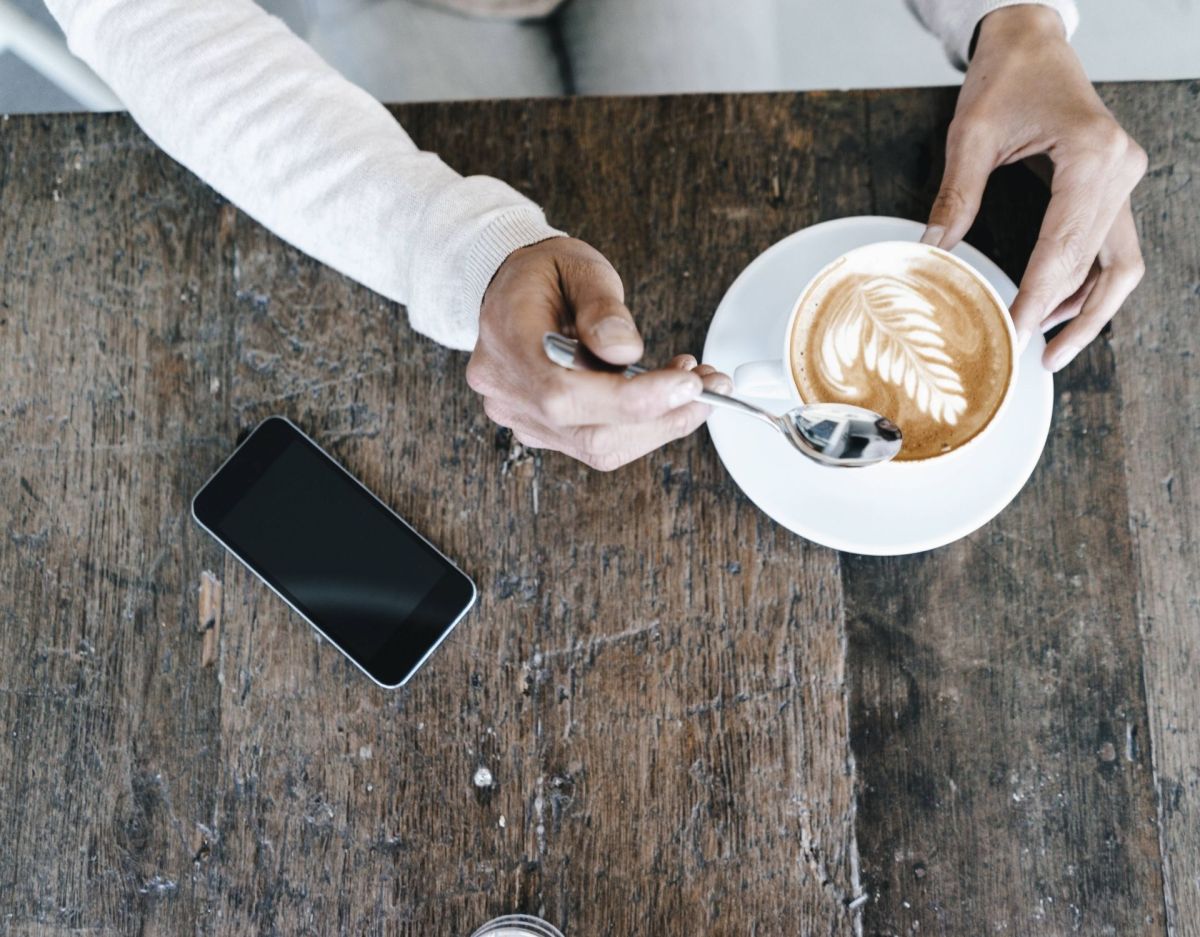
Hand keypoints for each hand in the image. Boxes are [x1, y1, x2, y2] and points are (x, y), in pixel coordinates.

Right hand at [466, 238, 730, 470]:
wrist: (509, 290)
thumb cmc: (543, 275)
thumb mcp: (578, 268)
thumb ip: (602, 308)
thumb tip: (625, 351)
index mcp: (509, 345)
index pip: (566, 393)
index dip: (633, 398)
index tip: (687, 384)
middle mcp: (510, 393)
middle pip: (591, 433)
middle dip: (663, 416)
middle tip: (710, 386)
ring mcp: (525, 418)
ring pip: (600, 447)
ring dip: (660, 424)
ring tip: (694, 386)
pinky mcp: (545, 429)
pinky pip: (598, 443)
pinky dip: (641, 426)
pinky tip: (666, 397)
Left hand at [922, 5, 1146, 371]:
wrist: (1030, 40)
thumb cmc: (1004, 78)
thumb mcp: (969, 136)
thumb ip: (955, 200)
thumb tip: (931, 257)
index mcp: (1092, 157)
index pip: (1065, 248)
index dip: (1040, 299)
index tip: (1016, 336)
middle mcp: (1120, 170)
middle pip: (1105, 266)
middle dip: (1071, 319)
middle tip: (1038, 359)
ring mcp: (1124, 178)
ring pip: (1121, 264)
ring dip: (1090, 310)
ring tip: (1051, 348)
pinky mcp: (1113, 185)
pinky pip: (1110, 247)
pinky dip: (1087, 283)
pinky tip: (1055, 310)